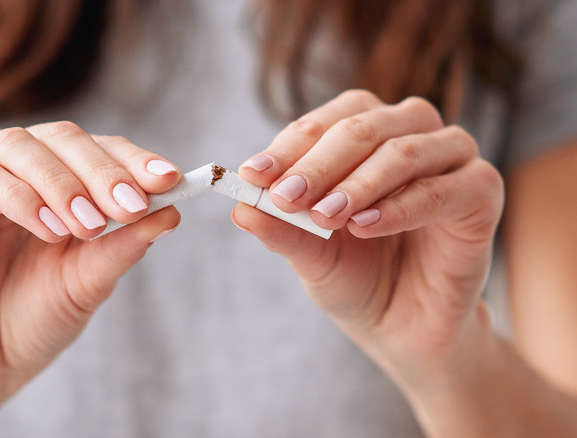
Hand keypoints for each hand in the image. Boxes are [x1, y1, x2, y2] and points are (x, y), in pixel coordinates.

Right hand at [0, 122, 180, 422]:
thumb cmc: (36, 320)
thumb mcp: (90, 281)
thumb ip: (123, 243)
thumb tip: (172, 209)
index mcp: (51, 182)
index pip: (94, 148)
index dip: (130, 158)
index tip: (169, 179)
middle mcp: (10, 173)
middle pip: (58, 137)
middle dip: (101, 169)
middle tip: (131, 204)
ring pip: (15, 146)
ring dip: (61, 182)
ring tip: (89, 225)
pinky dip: (18, 197)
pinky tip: (49, 229)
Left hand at [233, 90, 503, 387]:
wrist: (403, 326)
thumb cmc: (356, 277)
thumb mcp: (309, 254)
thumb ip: (280, 229)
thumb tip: (239, 207)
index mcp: (365, 134)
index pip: (325, 122)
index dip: (287, 147)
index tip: (252, 176)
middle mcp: (409, 133)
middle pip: (362, 127)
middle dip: (318, 163)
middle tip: (286, 196)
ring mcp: (450, 159)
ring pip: (403, 151)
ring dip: (357, 183)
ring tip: (324, 216)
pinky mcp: (481, 193)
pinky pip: (442, 190)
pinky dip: (399, 207)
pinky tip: (364, 227)